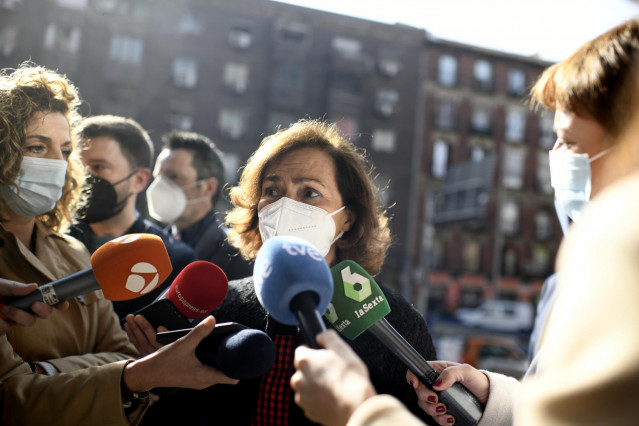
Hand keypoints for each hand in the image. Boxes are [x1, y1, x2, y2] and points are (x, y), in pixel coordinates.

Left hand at [0, 279, 68, 333]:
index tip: (65, 304)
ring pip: (28, 322)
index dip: (58, 302)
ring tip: (3, 309)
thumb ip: (14, 287)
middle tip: (35, 306)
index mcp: (25, 295)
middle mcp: (23, 308)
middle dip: (43, 310)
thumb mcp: (0, 285)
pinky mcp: (2, 329)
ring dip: (19, 316)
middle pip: (43, 313)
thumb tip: (34, 286)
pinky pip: (7, 329)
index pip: (46, 298)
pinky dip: (1, 323)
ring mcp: (13, 319)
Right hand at [123, 316, 238, 391]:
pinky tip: (213, 353)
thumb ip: (199, 332)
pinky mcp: (194, 379)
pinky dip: (214, 364)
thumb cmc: (164, 361)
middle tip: (238, 346)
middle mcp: (204, 382)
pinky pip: (210, 372)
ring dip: (222, 362)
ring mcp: (199, 382)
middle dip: (232, 362)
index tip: (246, 357)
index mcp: (204, 376)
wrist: (148, 373)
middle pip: (226, 374)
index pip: (231, 377)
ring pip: (218, 373)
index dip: (240, 368)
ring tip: (228, 347)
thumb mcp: (183, 344)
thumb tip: (212, 319)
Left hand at [291, 329, 376, 425]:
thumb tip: (322, 335)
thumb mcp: (342, 348)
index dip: (312, 351)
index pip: (301, 350)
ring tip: (333, 386)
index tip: (321, 355)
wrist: (355, 406)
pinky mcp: (309, 411)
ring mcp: (303, 397)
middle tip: (330, 371)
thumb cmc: (350, 379)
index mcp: (304, 361)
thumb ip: (328, 337)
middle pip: (302, 370)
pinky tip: (332, 397)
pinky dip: (318, 400)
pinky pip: (311, 402)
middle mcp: (299, 379)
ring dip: (315, 386)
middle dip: (313, 370)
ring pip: (306, 387)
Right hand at [407, 361, 488, 424]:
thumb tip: (437, 384)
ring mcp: (439, 399)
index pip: (417, 372)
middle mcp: (435, 385)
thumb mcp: (466, 371)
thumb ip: (450, 373)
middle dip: (425, 398)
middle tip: (436, 400)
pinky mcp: (444, 412)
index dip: (412, 378)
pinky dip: (441, 420)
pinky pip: (436, 418)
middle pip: (418, 392)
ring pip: (425, 406)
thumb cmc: (478, 381)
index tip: (416, 384)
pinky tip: (450, 418)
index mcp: (437, 372)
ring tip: (445, 410)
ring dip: (432, 410)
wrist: (490, 399)